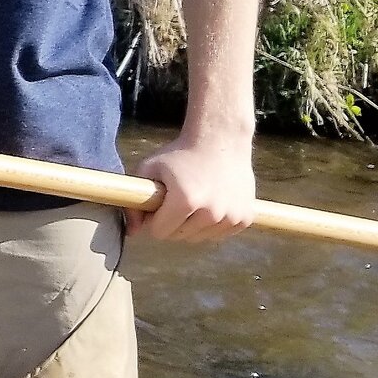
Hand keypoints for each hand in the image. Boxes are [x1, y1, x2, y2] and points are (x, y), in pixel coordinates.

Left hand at [130, 131, 254, 241]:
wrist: (220, 140)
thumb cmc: (180, 154)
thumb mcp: (149, 169)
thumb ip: (134, 203)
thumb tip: (132, 233)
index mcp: (186, 201)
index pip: (159, 232)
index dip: (154, 218)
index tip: (159, 204)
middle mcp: (211, 212)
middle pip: (179, 237)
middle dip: (172, 222)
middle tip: (176, 199)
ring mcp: (231, 217)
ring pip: (199, 238)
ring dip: (192, 225)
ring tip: (195, 198)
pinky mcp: (244, 218)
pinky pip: (219, 234)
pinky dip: (212, 224)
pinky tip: (211, 202)